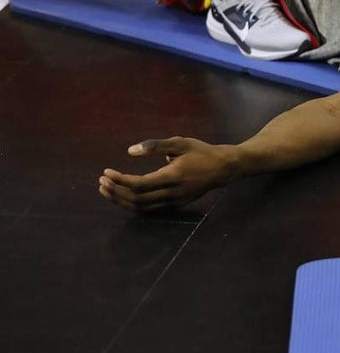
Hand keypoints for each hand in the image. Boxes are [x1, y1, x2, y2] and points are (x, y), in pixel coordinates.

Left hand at [98, 137, 240, 213]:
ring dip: (121, 201)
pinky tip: (124, 198)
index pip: (138, 184)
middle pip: (136, 199)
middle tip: (102, 181)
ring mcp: (174, 201)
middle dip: (115, 191)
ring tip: (107, 190)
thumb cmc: (201, 152)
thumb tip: (130, 151)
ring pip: (141, 208)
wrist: (223, 168)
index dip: (119, 180)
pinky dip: (133, 206)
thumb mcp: (180, 143)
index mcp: (172, 176)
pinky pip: (150, 210)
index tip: (106, 172)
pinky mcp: (176, 205)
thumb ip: (155, 146)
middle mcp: (172, 193)